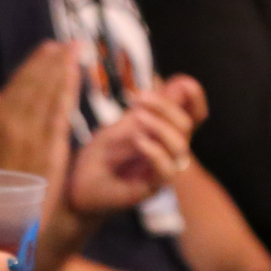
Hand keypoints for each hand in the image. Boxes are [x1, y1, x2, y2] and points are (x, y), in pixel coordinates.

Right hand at [0, 42, 78, 180]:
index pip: (17, 87)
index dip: (33, 66)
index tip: (48, 49)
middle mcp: (10, 124)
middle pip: (34, 85)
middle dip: (51, 62)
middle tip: (68, 43)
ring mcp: (30, 134)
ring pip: (47, 92)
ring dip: (61, 68)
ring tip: (75, 50)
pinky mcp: (49, 147)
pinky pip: (59, 110)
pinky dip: (67, 88)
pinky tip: (75, 72)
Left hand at [65, 77, 200, 214]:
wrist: (77, 189)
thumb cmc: (98, 159)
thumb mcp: (118, 128)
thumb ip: (144, 111)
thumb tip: (171, 85)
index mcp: (163, 133)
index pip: (193, 113)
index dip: (194, 96)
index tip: (179, 81)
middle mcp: (167, 150)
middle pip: (187, 124)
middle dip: (167, 106)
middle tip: (138, 98)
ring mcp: (161, 169)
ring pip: (181, 146)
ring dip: (161, 126)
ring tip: (137, 118)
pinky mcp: (152, 187)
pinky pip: (168, 170)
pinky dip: (155, 151)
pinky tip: (138, 141)